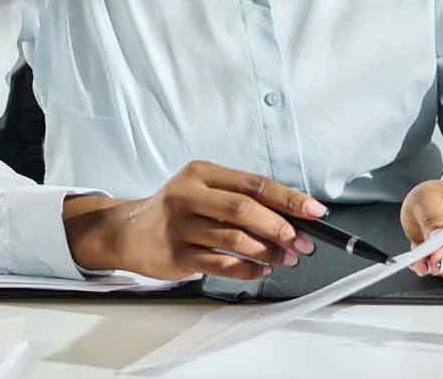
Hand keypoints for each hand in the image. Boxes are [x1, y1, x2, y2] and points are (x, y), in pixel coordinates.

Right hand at [63, 160, 323, 280]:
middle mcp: (188, 194)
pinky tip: (261, 269)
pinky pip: (220, 264)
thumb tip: (290, 215)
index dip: (288, 198)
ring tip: (286, 258)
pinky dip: (247, 269)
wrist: (128, 232)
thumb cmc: (175, 210)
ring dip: (268, 251)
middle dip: (281, 227)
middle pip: (244, 208)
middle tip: (302, 242)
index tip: (315, 211)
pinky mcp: (176, 254)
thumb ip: (238, 197)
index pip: (254, 183)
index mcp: (201, 172)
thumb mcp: (202, 190)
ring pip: (234, 238)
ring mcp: (180, 225)